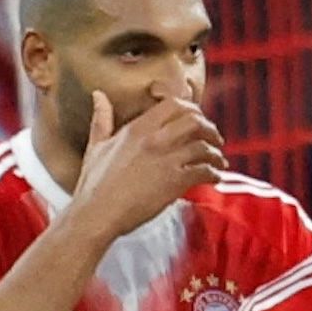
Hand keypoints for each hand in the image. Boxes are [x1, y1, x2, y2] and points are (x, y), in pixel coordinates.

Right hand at [66, 93, 224, 243]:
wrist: (96, 215)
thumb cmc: (93, 185)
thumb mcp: (96, 147)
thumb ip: (102, 119)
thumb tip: (98, 95)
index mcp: (137, 128)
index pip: (175, 105)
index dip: (192, 109)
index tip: (198, 118)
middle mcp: (155, 139)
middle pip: (195, 121)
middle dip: (209, 128)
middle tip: (214, 138)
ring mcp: (166, 160)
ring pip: (203, 146)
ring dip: (215, 153)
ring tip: (218, 160)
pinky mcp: (174, 182)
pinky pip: (204, 171)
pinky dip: (213, 173)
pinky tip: (214, 178)